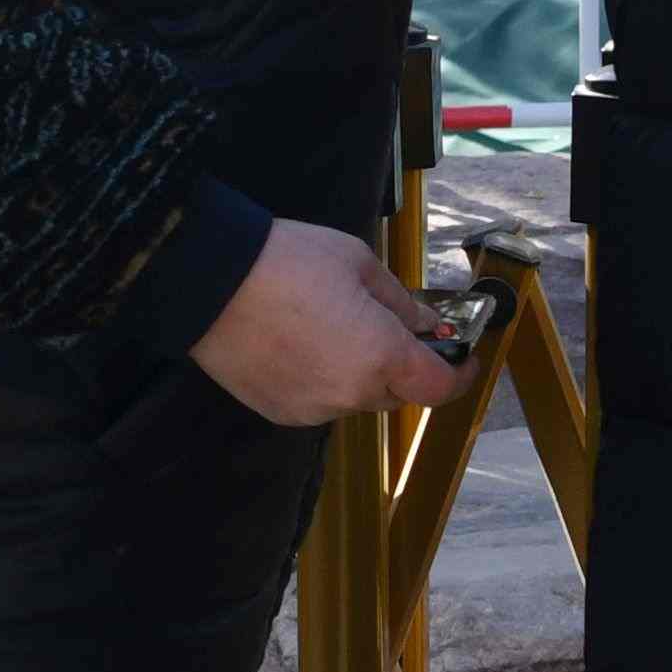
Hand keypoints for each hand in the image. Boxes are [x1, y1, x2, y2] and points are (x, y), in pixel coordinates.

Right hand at [196, 216, 470, 424]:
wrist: (208, 279)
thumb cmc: (288, 260)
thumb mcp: (358, 264)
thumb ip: (401, 303)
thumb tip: (426, 326)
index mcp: (381, 356)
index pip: (439, 388)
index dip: (460, 374)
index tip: (464, 356)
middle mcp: (350, 394)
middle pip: (397, 394)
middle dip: (405, 366)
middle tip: (395, 328)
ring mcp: (312, 409)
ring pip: (356, 398)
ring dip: (362, 373)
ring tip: (335, 328)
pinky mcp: (280, 411)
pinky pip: (320, 401)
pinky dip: (325, 379)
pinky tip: (303, 344)